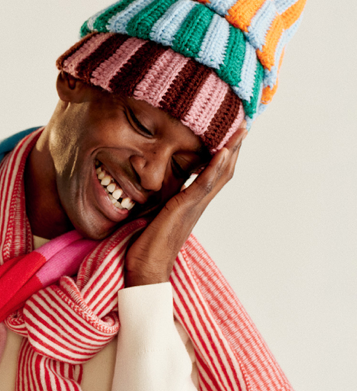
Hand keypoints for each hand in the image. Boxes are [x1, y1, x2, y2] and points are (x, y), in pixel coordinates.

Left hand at [124, 123, 246, 286]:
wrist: (147, 269)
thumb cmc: (148, 243)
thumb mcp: (155, 211)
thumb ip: (162, 196)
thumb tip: (155, 181)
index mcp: (193, 202)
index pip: (215, 172)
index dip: (225, 151)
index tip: (230, 131)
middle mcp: (199, 202)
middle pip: (225, 169)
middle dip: (235, 145)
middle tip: (244, 122)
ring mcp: (194, 205)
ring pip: (221, 173)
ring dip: (232, 150)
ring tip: (241, 128)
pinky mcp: (185, 208)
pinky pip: (203, 184)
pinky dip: (215, 167)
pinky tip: (223, 151)